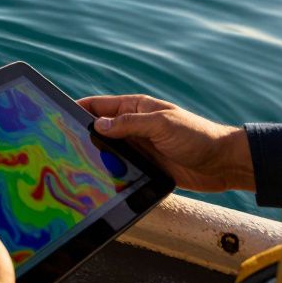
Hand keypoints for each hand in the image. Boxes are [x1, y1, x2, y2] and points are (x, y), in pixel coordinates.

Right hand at [77, 94, 254, 192]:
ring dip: (96, 154)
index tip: (58, 114)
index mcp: (136, 107)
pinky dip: (109, 170)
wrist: (223, 163)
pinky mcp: (145, 166)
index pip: (100, 105)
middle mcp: (134, 126)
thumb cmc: (197, 136)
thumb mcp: (162, 124)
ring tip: (75, 163)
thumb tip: (98, 125)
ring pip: (108, 149)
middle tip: (61, 144)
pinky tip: (97, 177)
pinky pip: (120, 166)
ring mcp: (138, 146)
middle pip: (100, 128)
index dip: (79, 108)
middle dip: (82, 133)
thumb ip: (129, 123)